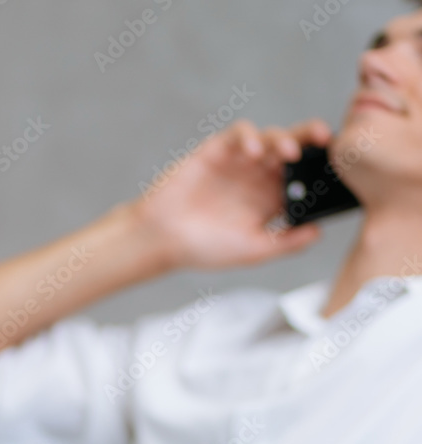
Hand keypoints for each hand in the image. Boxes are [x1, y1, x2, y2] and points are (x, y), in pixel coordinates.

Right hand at [131, 118, 332, 270]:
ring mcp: (238, 162)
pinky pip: (240, 135)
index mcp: (270, 199)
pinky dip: (250, 138)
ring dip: (284, 139)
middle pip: (294, 150)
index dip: (322, 168)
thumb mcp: (252, 251)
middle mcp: (258, 177)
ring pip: (271, 138)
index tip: (340, 167)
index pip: (305, 176)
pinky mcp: (216, 151)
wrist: (162, 239)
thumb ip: (285, 242)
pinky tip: (254, 153)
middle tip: (327, 141)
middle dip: (312, 141)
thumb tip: (319, 231)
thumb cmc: (203, 248)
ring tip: (289, 152)